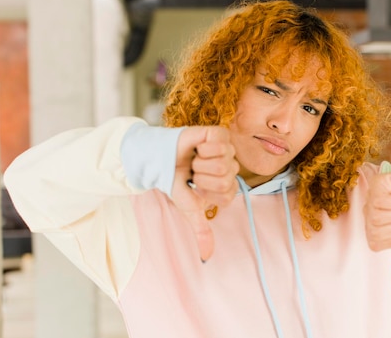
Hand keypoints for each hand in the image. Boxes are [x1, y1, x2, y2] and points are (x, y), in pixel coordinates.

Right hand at [172, 126, 238, 260]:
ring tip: (194, 160)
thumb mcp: (189, 209)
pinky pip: (220, 143)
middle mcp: (230, 168)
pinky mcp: (219, 133)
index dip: (208, 194)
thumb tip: (206, 258)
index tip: (196, 188)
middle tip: (193, 173)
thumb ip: (201, 230)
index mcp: (228, 186)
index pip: (227, 196)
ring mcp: (227, 150)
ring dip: (200, 163)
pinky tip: (198, 147)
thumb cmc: (176, 182)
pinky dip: (204, 147)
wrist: (159, 159)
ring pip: (222, 162)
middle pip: (226, 179)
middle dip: (202, 178)